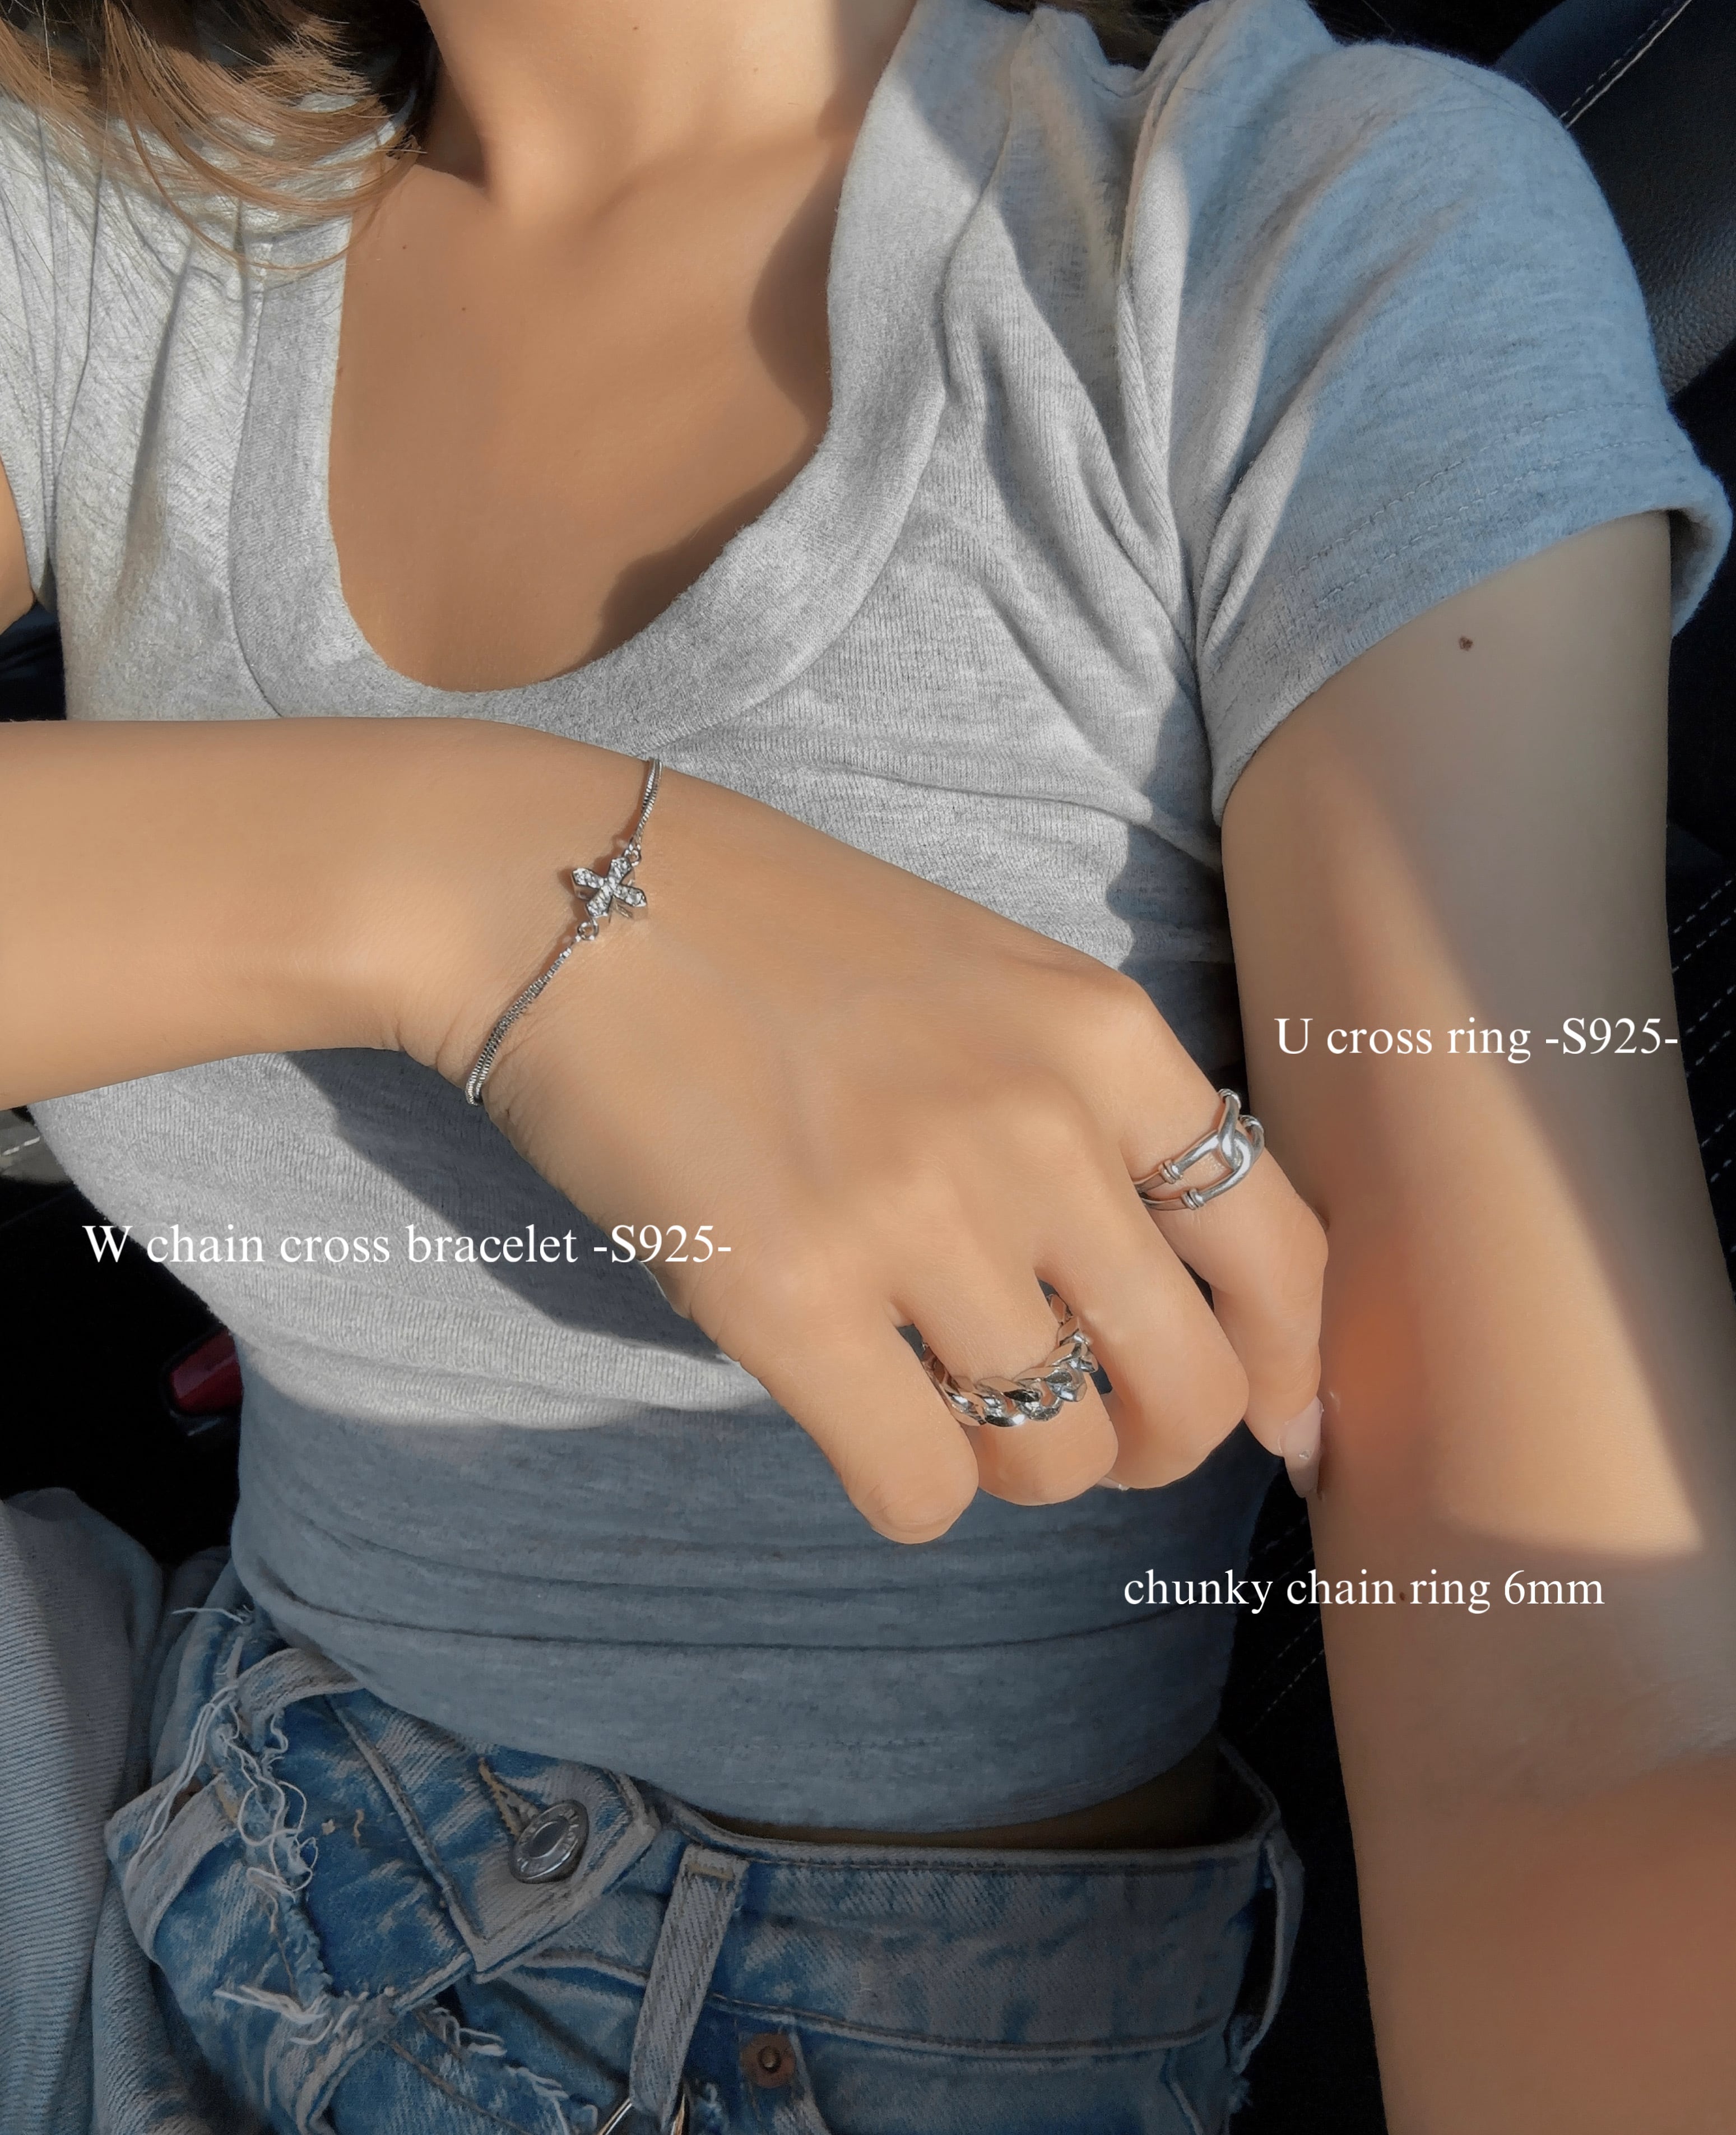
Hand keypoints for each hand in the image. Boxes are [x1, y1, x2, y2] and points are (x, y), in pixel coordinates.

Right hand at [425, 756, 1324, 1541]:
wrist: (571, 893)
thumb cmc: (775, 937)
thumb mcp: (986, 979)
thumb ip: (1087, 1111)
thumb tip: (1161, 1288)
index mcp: (1105, 1039)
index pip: (1282, 1251)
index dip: (1293, 1370)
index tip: (1273, 1427)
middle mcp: (1039, 1130)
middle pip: (1192, 1387)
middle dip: (1153, 1445)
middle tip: (1083, 1432)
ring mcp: (917, 1214)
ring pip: (1055, 1457)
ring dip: (1014, 1464)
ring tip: (943, 1398)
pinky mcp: (788, 1295)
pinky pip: (921, 1490)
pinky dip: (911, 1489)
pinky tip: (863, 1421)